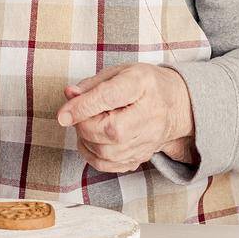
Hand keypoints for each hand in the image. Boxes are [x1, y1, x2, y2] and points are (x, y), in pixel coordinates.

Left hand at [53, 64, 194, 173]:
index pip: (110, 97)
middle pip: (110, 130)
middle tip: (79, 115)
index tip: (63, 115)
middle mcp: (149, 114)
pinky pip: (111, 165)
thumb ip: (91, 84)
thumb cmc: (143, 85)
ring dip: (87, 141)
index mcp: (141, 84)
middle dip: (84, 125)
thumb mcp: (118, 72)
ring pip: (108, 153)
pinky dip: (93, 156)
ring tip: (86, 125)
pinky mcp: (143, 156)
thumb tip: (69, 95)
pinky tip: (93, 141)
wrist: (175, 104)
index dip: (83, 107)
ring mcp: (149, 139)